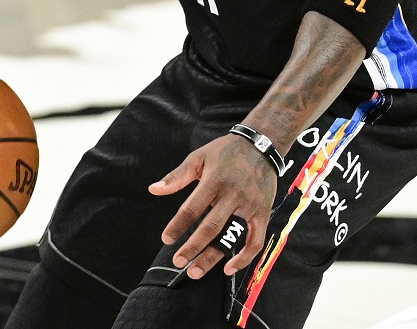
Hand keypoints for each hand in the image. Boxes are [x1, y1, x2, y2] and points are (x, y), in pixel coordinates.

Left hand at [150, 134, 277, 278]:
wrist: (262, 145)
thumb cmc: (225, 152)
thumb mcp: (199, 158)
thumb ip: (177, 176)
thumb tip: (153, 189)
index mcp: (214, 180)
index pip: (193, 208)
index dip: (178, 225)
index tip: (166, 239)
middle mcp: (232, 195)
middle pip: (211, 227)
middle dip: (192, 247)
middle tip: (177, 261)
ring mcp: (249, 206)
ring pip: (230, 237)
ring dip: (213, 257)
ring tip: (195, 272)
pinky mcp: (262, 213)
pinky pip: (256, 240)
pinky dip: (244, 258)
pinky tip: (229, 269)